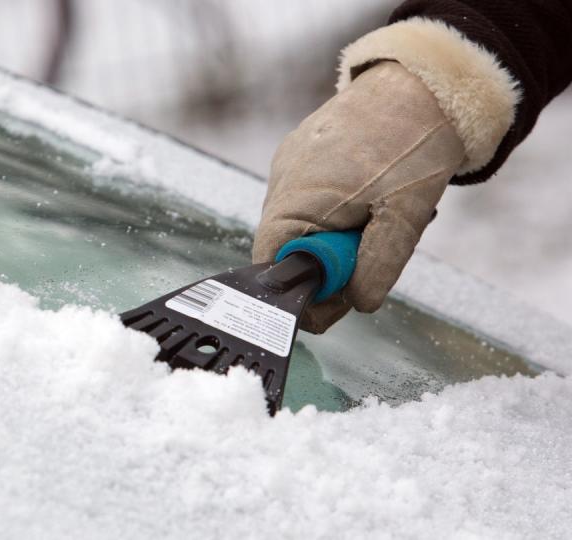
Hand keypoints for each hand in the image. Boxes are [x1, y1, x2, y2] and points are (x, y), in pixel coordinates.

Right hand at [252, 61, 465, 332]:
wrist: (425, 80)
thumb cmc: (414, 143)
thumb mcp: (404, 216)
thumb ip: (377, 265)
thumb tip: (360, 304)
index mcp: (294, 200)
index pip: (273, 269)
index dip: (308, 295)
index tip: (349, 296)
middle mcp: (281, 183)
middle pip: (291, 252)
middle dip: (335, 263)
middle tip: (378, 253)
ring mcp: (290, 167)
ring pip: (307, 227)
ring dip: (342, 236)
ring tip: (384, 215)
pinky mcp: (303, 156)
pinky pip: (313, 200)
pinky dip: (341, 211)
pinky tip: (374, 195)